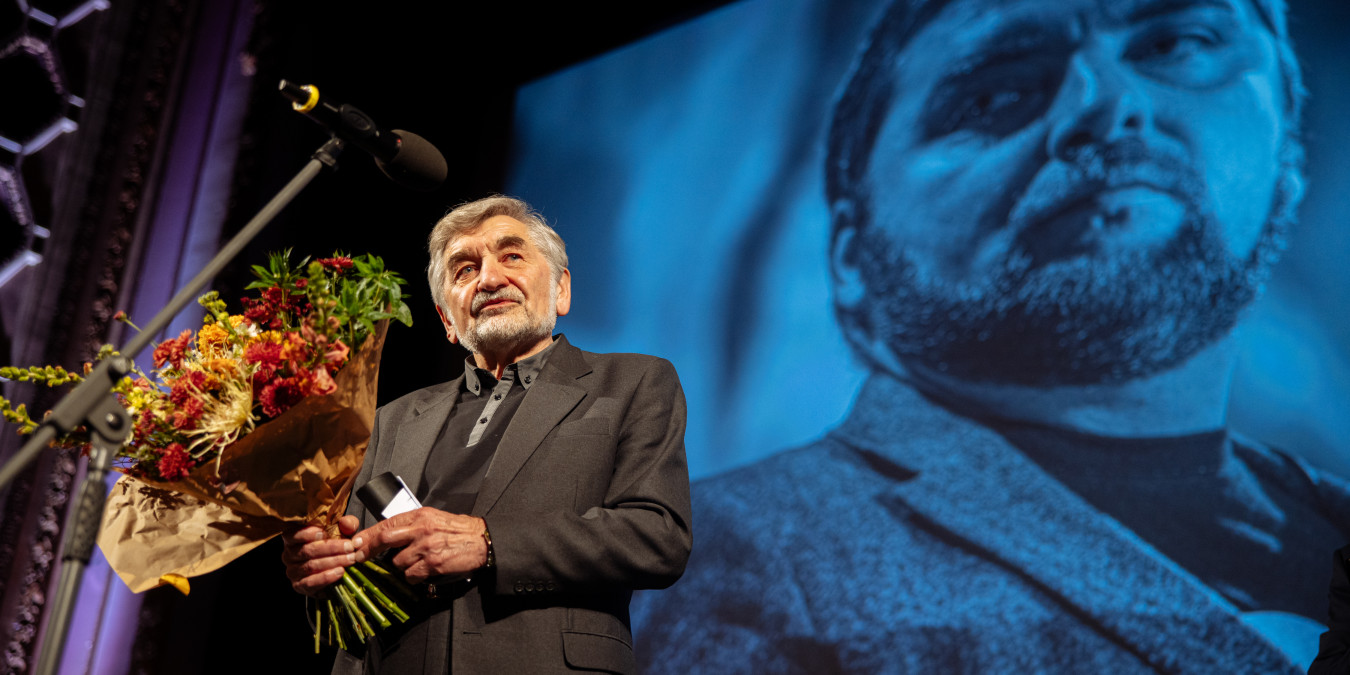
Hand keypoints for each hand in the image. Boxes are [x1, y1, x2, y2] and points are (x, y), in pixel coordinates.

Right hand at [281, 514, 360, 595]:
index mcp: (293, 539)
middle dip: (331, 548)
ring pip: (311, 566)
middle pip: (307, 550)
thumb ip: (346, 525)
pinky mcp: (299, 586)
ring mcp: (292, 571)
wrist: (334, 571)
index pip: (293, 535)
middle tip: (350, 547)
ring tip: (350, 559)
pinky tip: (340, 572)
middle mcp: (289, 555)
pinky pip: (310, 582)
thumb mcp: (342, 532)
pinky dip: (326, 577)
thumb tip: (346, 523)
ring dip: (333, 562)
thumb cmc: (335, 546)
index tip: (323, 533)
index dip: (306, 533)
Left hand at [354, 507, 487, 583]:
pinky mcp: (432, 563)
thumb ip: (411, 525)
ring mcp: (426, 547)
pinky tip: (424, 571)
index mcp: (419, 515)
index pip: (387, 524)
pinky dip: (414, 577)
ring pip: (397, 562)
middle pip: (385, 539)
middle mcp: (421, 529)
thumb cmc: (457, 530)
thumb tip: (387, 535)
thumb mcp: (433, 518)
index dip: (368, 535)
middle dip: (370, 550)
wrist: (481, 540)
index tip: (356, 543)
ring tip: (416, 563)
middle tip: (361, 558)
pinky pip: (411, 575)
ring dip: (402, 566)